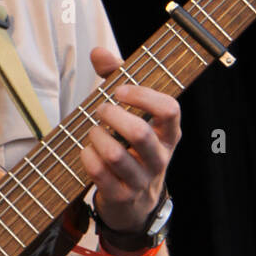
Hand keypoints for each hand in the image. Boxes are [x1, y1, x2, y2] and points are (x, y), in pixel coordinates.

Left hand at [80, 46, 181, 233]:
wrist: (135, 202)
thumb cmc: (131, 147)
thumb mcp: (131, 112)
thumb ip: (117, 79)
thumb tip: (98, 52)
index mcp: (169, 133)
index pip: (170, 110)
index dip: (144, 96)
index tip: (119, 90)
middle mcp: (159, 157)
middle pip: (140, 133)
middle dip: (113, 116)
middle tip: (100, 110)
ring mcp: (141, 179)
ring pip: (117, 156)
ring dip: (97, 137)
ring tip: (92, 131)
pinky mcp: (121, 196)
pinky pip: (101, 175)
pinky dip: (88, 158)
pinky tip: (86, 151)